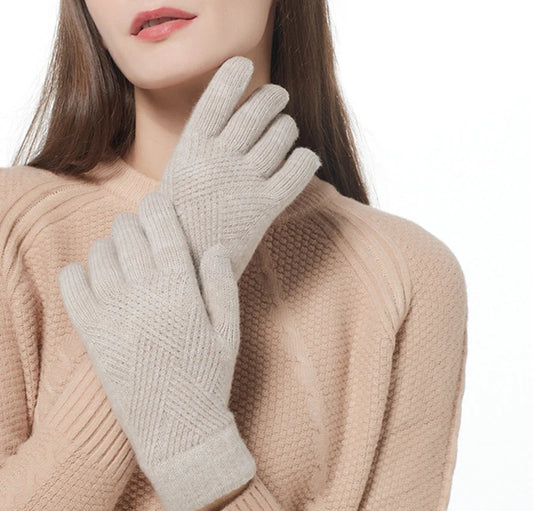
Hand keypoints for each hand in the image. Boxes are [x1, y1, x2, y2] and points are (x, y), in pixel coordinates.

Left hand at [57, 191, 255, 510]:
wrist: (178, 432)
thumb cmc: (209, 381)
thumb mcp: (229, 333)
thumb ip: (223, 285)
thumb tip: (215, 246)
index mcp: (181, 291)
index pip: (163, 229)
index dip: (159, 207)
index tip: (159, 204)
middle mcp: (144, 296)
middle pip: (127, 233)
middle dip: (134, 222)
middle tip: (141, 230)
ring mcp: (114, 314)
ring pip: (100, 254)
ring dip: (110, 245)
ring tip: (122, 254)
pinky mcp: (92, 335)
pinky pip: (72, 285)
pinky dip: (78, 272)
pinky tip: (93, 276)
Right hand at [157, 55, 321, 279]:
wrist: (183, 267)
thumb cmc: (177, 223)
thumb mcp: (176, 179)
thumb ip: (199, 151)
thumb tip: (226, 124)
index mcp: (192, 148)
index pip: (217, 95)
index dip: (234, 73)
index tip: (245, 64)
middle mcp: (219, 159)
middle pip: (258, 110)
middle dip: (273, 97)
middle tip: (278, 98)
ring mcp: (243, 182)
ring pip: (282, 135)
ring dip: (288, 126)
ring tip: (286, 130)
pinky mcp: (265, 207)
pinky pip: (299, 170)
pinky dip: (307, 158)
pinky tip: (305, 158)